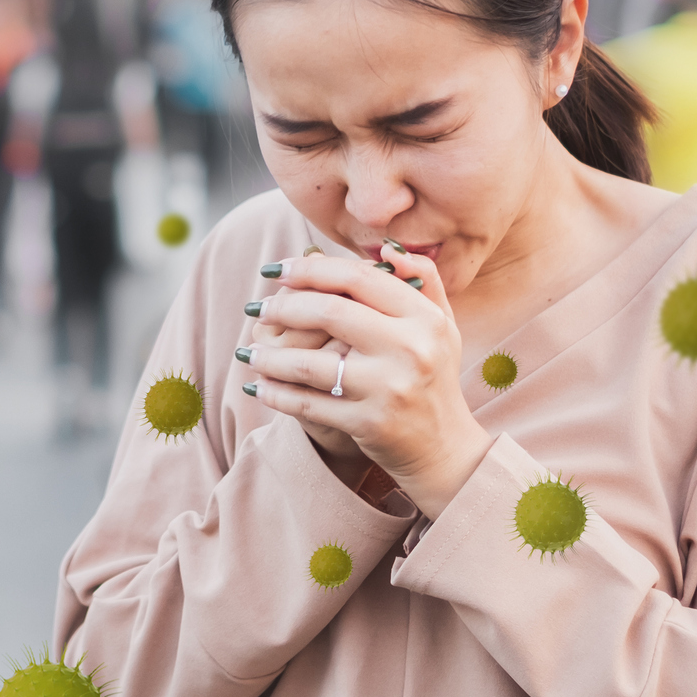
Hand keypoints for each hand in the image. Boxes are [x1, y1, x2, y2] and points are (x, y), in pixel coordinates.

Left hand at [239, 244, 492, 516]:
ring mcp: (388, 388)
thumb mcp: (442, 325)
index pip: (359, 278)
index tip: (278, 270)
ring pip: (309, 363)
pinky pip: (308, 403)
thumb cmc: (434, 376)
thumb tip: (388, 249)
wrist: (446, 447)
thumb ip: (423, 279)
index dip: (311, 269)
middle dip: (283, 307)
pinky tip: (260, 387)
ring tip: (250, 351)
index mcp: (424, 318)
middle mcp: (410, 349)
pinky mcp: (369, 423)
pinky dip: (277, 394)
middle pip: (330, 312)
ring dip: (270, 356)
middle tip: (259, 308)